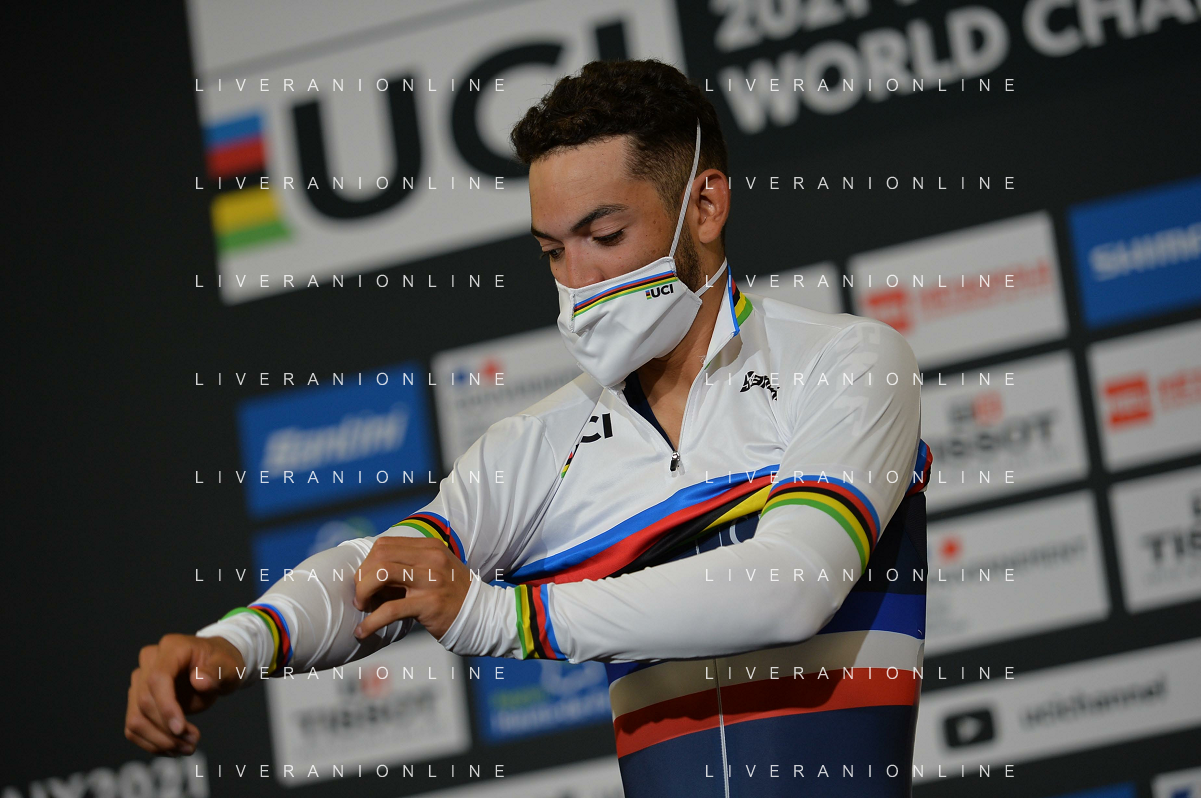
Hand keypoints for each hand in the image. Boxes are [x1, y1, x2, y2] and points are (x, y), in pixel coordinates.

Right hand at [124, 634, 243, 754]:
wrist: (215, 667)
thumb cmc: (222, 664)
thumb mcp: (229, 666)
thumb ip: (217, 672)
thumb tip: (199, 681)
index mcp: (172, 647)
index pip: (157, 679)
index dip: (166, 707)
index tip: (181, 730)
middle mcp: (150, 661)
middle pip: (145, 702)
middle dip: (167, 729)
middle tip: (193, 743)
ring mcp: (140, 680)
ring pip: (136, 718)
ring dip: (158, 741)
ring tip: (187, 748)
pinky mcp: (137, 699)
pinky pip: (134, 727)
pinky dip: (152, 743)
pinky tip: (174, 748)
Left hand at [352, 536, 471, 640]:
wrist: (482, 615)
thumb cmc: (452, 595)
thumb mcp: (435, 570)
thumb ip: (408, 566)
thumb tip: (369, 576)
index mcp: (429, 547)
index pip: (384, 545)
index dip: (367, 563)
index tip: (365, 582)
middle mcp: (431, 558)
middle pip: (379, 556)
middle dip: (362, 577)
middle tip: (361, 597)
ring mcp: (431, 580)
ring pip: (381, 575)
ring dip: (363, 592)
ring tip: (362, 608)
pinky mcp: (430, 604)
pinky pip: (390, 610)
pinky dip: (371, 622)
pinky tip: (363, 631)